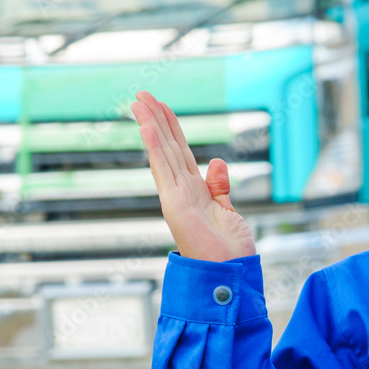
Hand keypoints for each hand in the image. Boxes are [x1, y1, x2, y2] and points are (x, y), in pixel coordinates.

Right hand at [130, 90, 255, 260]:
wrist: (229, 274)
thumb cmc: (230, 250)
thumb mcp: (229, 211)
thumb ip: (220, 186)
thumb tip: (216, 161)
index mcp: (194, 191)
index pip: (181, 152)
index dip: (172, 128)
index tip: (163, 106)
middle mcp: (181, 191)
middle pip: (168, 147)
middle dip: (156, 119)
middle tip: (142, 94)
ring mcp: (175, 196)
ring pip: (162, 153)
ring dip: (150, 125)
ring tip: (138, 101)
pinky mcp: (174, 204)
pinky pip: (163, 169)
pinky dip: (155, 147)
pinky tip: (147, 127)